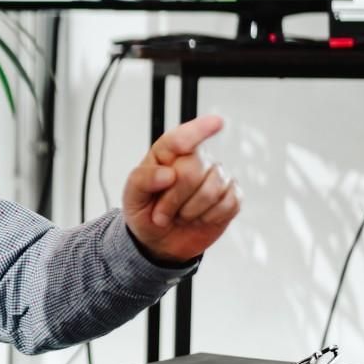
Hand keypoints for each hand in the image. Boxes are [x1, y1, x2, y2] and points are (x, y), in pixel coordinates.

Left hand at [122, 114, 240, 263]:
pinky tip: (198, 218)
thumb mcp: (132, 196)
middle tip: (161, 213)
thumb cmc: (145, 211)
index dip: (199, 131)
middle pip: (192, 170)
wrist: (159, 240)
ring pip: (211, 190)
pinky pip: (228, 204)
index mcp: (167, 153)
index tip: (216, 122)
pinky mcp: (232, 196)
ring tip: (179, 215)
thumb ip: (143, 180)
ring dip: (189, 211)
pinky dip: (208, 218)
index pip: (182, 138)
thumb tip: (168, 173)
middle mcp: (195, 160)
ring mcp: (216, 176)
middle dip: (173, 199)